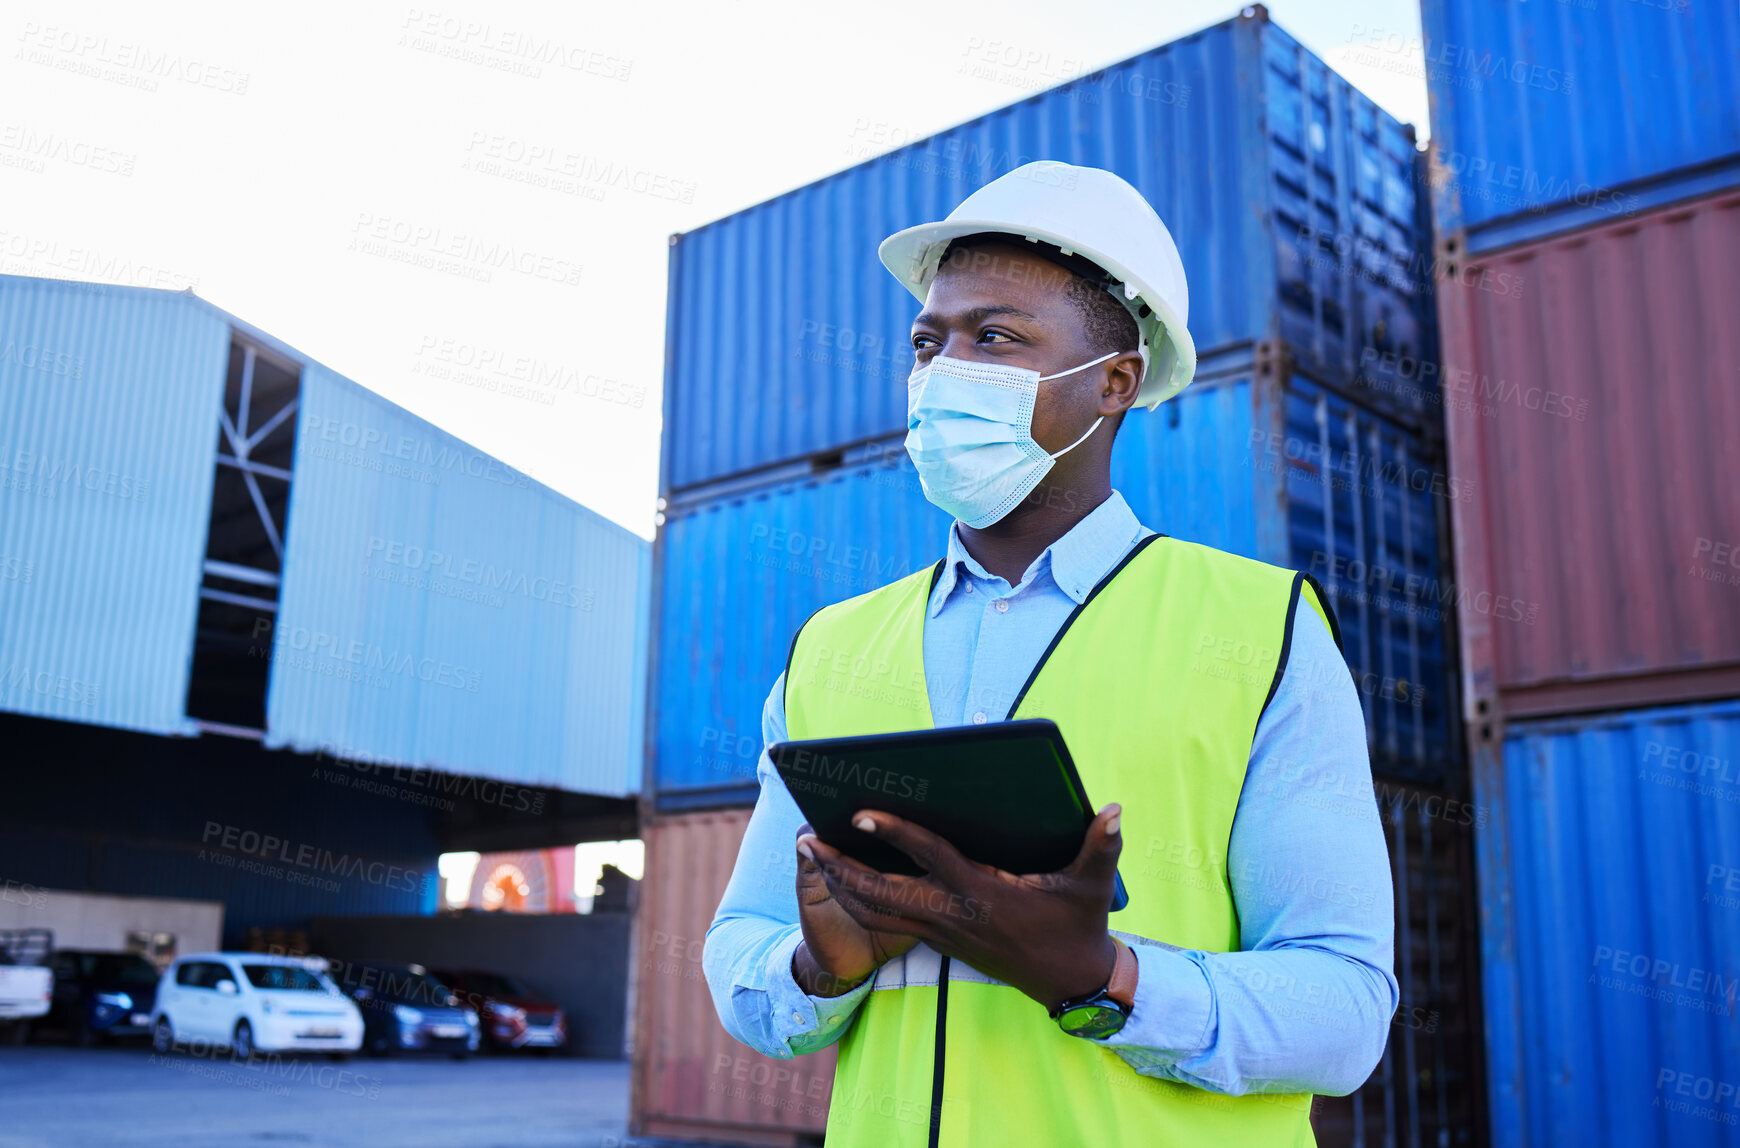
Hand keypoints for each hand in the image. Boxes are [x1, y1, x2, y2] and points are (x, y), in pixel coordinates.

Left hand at [804, 804, 1122, 1010]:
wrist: (1072, 984)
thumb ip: (1100, 845)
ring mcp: (943, 930)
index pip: (929, 857)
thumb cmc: (1080, 926)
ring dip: (840, 884)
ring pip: (877, 911)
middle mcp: (954, 913)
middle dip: (840, 867)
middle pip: (881, 892)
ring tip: (810, 854)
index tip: (860, 813)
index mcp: (983, 892)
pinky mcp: (941, 939)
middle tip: (804, 838)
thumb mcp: (1093, 885)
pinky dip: (859, 900)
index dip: (894, 833)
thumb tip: (1114, 810)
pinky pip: (888, 921)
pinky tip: (841, 879)